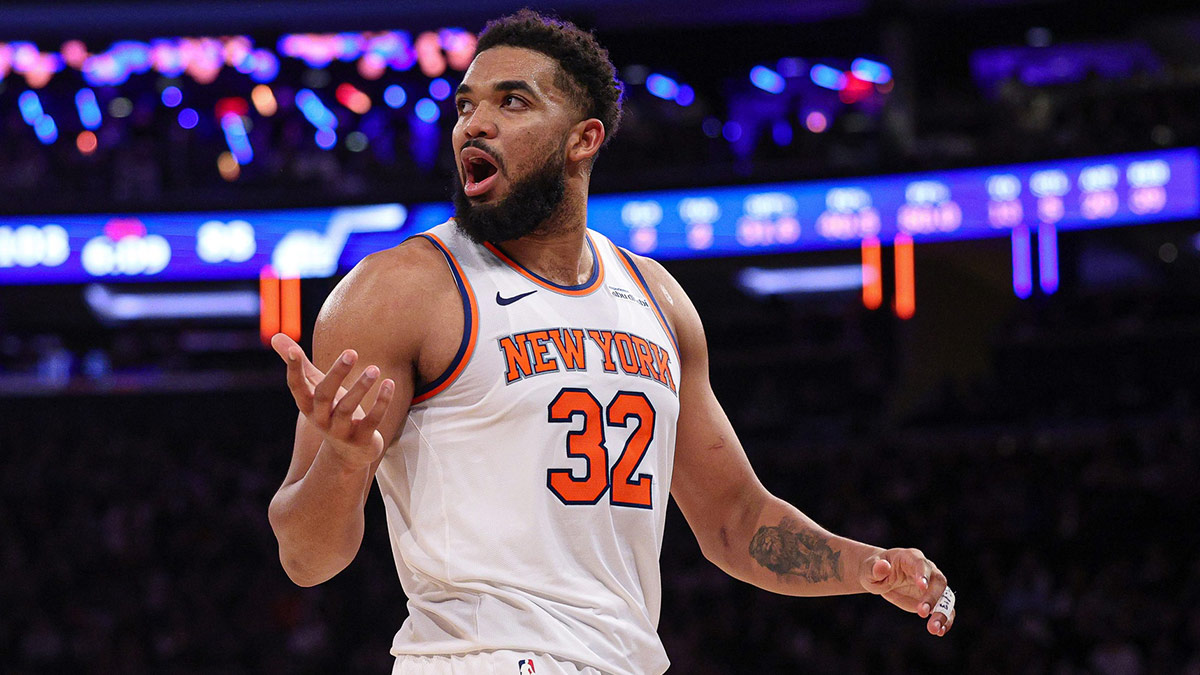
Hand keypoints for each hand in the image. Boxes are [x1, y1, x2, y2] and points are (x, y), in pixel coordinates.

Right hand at [271, 333, 395, 470]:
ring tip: (374, 369)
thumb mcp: (314, 388)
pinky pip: (372, 420)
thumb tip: (274, 337)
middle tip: (351, 352)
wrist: (347, 455)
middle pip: (325, 395)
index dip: (294, 370)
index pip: (297, 387)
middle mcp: (321, 418)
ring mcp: (341, 430)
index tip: (295, 351)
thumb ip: (300, 364)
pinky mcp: (362, 438)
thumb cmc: (330, 411)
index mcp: (308, 405)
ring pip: (348, 408)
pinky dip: (381, 402)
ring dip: (361, 387)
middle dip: (337, 374)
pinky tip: (389, 383)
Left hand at [860, 548, 955, 635]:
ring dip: (942, 613)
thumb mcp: (870, 569)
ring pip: (945, 598)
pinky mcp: (933, 600)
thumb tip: (883, 566)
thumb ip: (876, 568)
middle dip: (933, 597)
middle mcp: (927, 570)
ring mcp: (932, 585)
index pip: (921, 564)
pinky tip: (940, 631)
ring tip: (934, 629)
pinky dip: (945, 620)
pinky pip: (945, 610)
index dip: (923, 574)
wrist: (879, 577)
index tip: (922, 587)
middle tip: (922, 613)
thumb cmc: (873, 569)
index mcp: (911, 557)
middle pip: (938, 581)